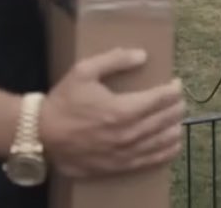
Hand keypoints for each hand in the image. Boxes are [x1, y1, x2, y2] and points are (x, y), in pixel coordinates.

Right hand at [41, 48, 185, 178]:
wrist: (41, 135)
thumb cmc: (64, 101)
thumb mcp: (84, 70)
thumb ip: (114, 59)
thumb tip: (143, 55)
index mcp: (121, 109)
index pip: (159, 99)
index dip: (172, 90)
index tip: (176, 83)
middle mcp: (127, 134)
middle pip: (163, 120)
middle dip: (175, 108)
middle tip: (179, 99)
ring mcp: (123, 153)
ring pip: (160, 142)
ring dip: (174, 129)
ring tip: (179, 119)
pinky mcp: (117, 166)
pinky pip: (149, 161)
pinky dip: (165, 153)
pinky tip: (173, 146)